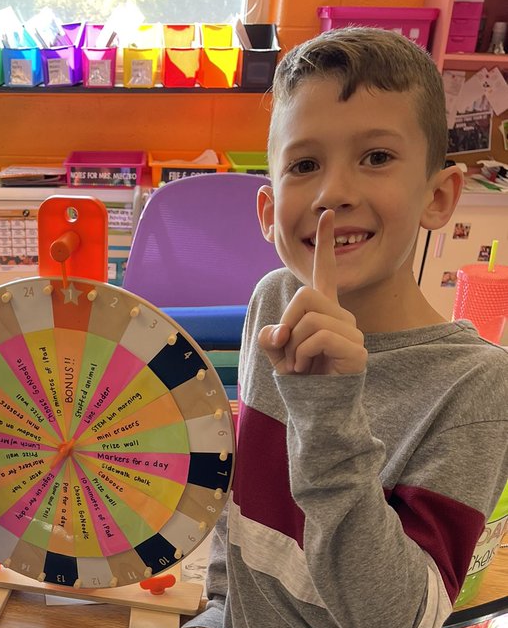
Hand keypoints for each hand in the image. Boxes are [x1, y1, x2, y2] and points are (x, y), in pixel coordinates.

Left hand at [257, 209, 366, 376]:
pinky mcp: (356, 350)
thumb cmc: (301, 381)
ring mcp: (351, 332)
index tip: (326, 216)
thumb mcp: (278, 354)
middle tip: (289, 353)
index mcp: (323, 312)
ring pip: (309, 319)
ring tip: (301, 366)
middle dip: (287, 324)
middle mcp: (341, 317)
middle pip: (305, 295)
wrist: (318, 410)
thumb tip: (278, 332)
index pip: (325, 273)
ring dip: (294, 347)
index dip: (325, 245)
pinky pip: (318, 337)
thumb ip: (272, 336)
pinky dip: (302, 356)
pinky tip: (308, 370)